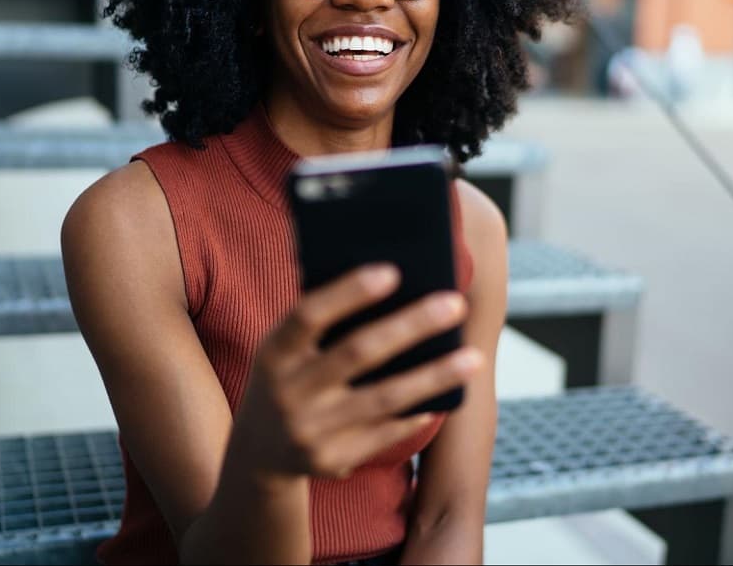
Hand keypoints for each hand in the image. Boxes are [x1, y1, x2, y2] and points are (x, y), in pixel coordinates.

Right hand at [230, 264, 481, 480]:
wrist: (258, 451)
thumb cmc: (289, 375)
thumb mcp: (285, 348)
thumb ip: (322, 321)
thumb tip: (391, 280)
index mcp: (273, 353)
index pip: (309, 315)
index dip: (348, 292)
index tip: (393, 271)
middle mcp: (286, 393)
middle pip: (357, 353)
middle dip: (411, 326)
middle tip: (455, 304)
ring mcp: (309, 431)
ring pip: (384, 398)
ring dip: (434, 376)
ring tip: (474, 358)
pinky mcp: (331, 461)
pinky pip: (387, 432)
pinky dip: (418, 411)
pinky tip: (447, 394)